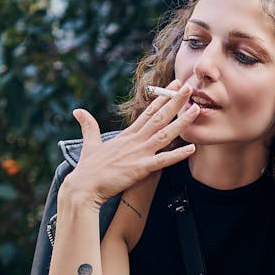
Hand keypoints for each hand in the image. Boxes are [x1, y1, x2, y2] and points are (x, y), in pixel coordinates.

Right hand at [61, 81, 199, 209]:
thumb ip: (89, 126)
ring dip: (181, 122)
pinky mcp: (140, 169)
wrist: (83, 187)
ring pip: (164, 134)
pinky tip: (191, 148)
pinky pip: (163, 161)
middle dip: (175, 101)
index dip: (162, 99)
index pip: (148, 113)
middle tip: (189, 87)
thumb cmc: (87, 169)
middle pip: (159, 117)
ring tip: (196, 110)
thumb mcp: (89, 144)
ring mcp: (138, 154)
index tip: (173, 87)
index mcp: (126, 135)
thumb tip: (78, 111)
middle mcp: (134, 141)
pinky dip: (177, 155)